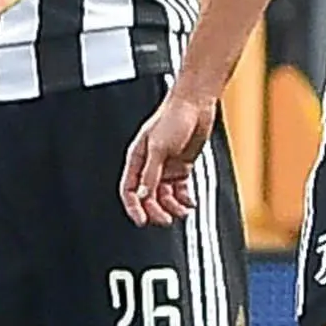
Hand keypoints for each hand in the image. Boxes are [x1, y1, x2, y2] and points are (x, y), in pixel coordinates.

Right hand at [120, 90, 217, 226]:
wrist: (196, 104)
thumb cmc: (174, 116)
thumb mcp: (159, 148)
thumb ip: (151, 173)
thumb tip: (143, 195)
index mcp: (137, 158)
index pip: (129, 189)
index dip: (133, 207)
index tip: (141, 221)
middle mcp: (150, 165)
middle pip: (148, 196)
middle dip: (155, 210)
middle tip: (165, 219)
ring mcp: (166, 167)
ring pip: (165, 196)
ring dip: (172, 207)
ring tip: (182, 212)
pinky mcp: (182, 167)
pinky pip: (180, 190)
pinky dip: (184, 199)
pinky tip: (190, 203)